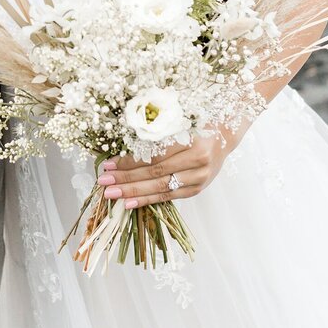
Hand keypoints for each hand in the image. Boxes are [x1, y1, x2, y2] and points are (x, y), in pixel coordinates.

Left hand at [96, 129, 241, 208]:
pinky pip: (169, 196)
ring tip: (112, 194)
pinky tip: (130, 203)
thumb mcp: (176, 123)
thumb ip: (155, 135)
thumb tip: (121, 150)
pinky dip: (148, 200)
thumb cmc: (194, 126)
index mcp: (191, 139)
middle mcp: (197, 159)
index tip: (109, 164)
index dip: (130, 161)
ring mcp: (198, 177)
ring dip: (133, 192)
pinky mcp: (197, 189)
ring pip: (160, 187)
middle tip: (104, 181)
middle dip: (127, 179)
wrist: (223, 136)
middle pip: (155, 172)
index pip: (154, 154)